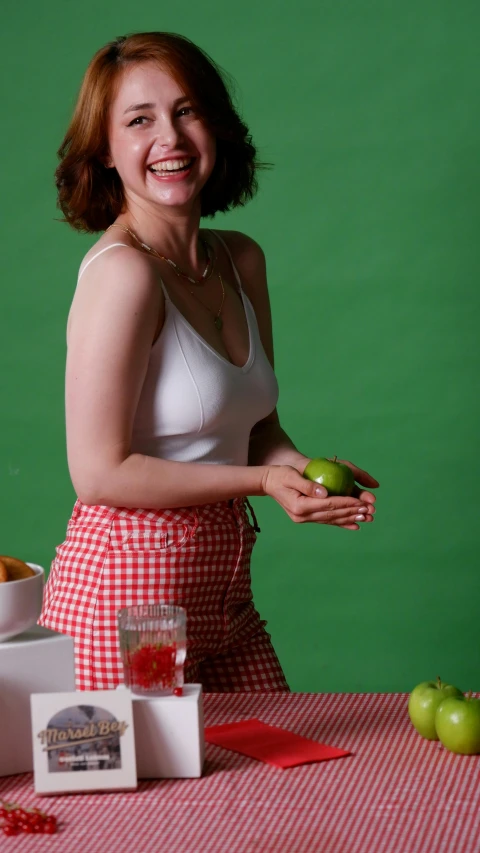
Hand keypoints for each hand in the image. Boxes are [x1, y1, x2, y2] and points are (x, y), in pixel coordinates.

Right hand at [262, 463, 377, 530]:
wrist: (268, 483)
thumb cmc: (280, 475)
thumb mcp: (291, 475)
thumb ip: (307, 485)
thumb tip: (324, 492)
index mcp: (300, 506)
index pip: (328, 504)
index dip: (346, 503)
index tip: (361, 502)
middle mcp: (302, 516)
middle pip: (332, 514)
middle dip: (352, 512)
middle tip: (369, 510)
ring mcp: (304, 519)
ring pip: (331, 519)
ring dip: (350, 519)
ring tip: (366, 517)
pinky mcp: (306, 518)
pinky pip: (327, 521)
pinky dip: (341, 523)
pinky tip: (354, 525)